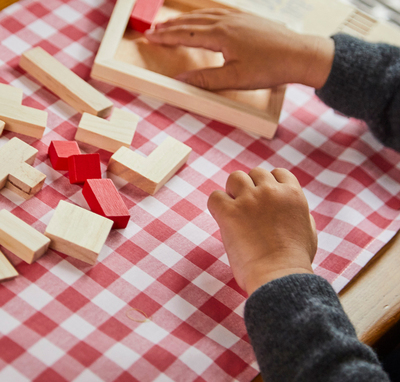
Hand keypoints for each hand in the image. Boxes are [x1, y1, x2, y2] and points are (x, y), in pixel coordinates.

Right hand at [145, 9, 333, 89]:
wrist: (299, 54)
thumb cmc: (270, 68)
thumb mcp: (235, 79)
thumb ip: (206, 80)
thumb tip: (181, 80)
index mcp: (221, 36)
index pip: (186, 35)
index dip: (166, 37)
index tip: (150, 37)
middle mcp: (227, 21)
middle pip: (191, 22)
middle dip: (170, 27)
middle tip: (153, 30)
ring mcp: (238, 17)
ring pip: (204, 15)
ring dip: (185, 20)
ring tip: (171, 24)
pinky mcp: (247, 19)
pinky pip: (218, 12)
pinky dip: (203, 14)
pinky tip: (202, 18)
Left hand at [207, 168, 317, 295]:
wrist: (278, 276)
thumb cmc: (294, 261)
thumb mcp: (309, 232)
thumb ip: (302, 215)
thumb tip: (295, 209)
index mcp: (292, 194)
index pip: (278, 173)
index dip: (269, 184)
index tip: (264, 198)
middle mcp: (271, 191)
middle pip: (255, 173)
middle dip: (251, 187)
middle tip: (247, 207)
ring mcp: (249, 199)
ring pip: (235, 178)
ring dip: (233, 191)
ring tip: (234, 210)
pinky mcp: (230, 212)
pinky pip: (215, 197)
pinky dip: (216, 206)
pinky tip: (222, 218)